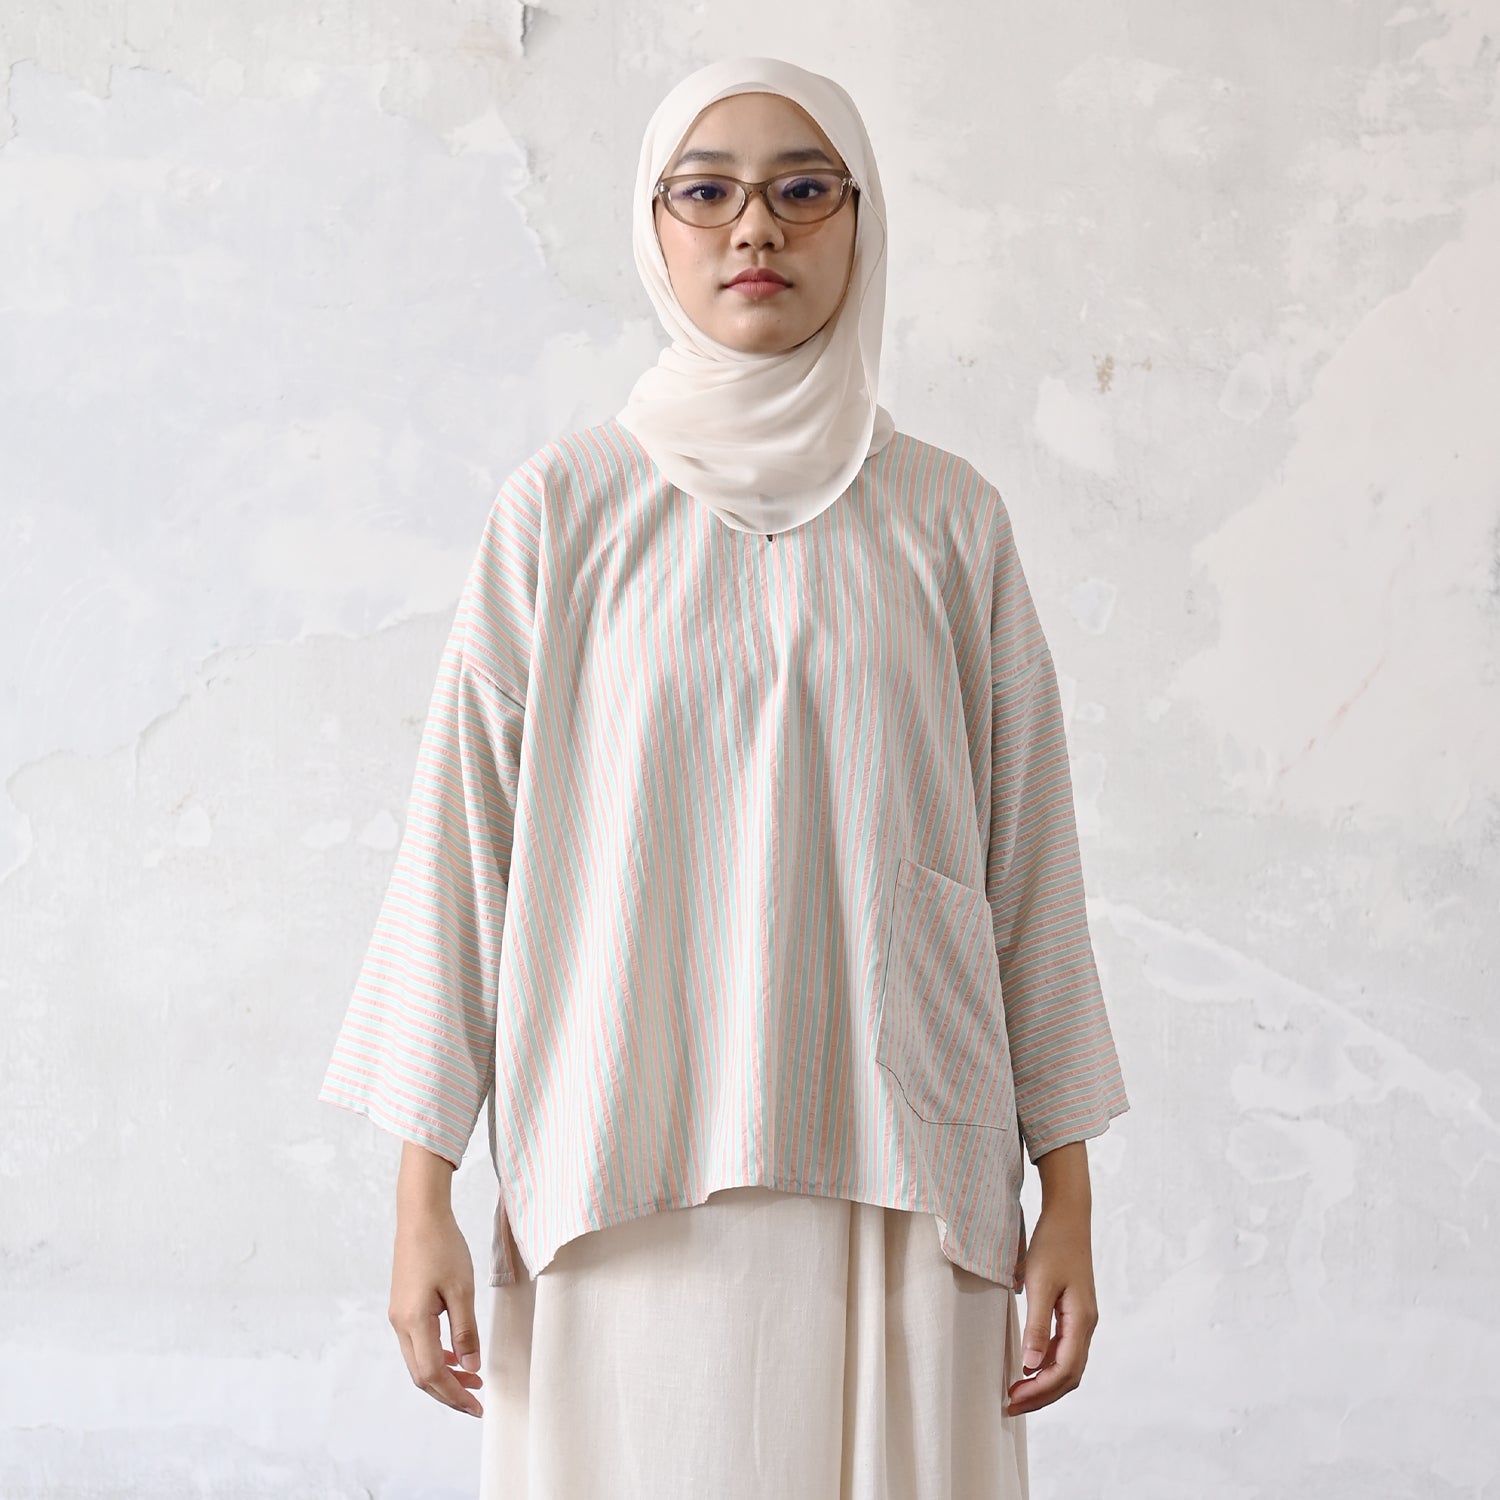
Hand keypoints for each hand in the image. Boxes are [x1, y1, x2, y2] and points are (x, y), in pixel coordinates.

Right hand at [388, 1201, 485, 1417]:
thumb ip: (466, 1330)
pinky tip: (456, 1355)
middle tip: (476, 1401)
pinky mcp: (403, 1307)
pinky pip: (418, 1344)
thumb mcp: (461, 1289)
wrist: (420, 1216)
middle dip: (448, 1392)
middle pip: (421, 1375)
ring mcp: (399, 1316)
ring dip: (443, 1375)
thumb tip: (471, 1366)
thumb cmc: (442, 1246)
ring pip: (418, 1361)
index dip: (454, 1394)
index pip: (433, 1373)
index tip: (476, 1405)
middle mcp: (400, 1324)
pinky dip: (437, 1356)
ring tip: (472, 1379)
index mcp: (414, 1321)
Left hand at [1005, 1197, 1097, 1415]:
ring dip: (1044, 1383)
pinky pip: (1064, 1349)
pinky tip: (1029, 1367)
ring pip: (1068, 1365)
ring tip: (1017, 1392)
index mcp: (1082, 1321)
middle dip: (1042, 1394)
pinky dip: (1047, 1365)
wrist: (1068, 1217)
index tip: (1012, 1399)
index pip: (1064, 1371)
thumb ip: (1036, 1326)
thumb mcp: (1039, 1284)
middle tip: (1011, 1404)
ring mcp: (1082, 1320)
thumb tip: (1030, 1366)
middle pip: (1069, 1375)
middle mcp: (1086, 1325)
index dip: (1039, 1391)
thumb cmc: (1053, 1245)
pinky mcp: (1074, 1312)